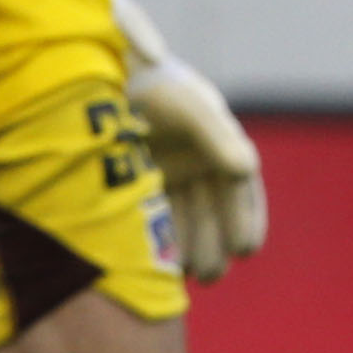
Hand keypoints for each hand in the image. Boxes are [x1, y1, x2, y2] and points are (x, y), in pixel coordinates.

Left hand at [128, 59, 268, 282]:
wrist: (105, 77)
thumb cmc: (155, 87)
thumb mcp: (190, 108)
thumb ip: (218, 136)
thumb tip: (247, 170)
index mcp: (219, 140)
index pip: (239, 188)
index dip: (245, 218)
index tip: (246, 249)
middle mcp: (198, 158)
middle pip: (214, 209)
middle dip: (217, 243)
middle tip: (212, 275)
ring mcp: (169, 170)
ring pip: (188, 217)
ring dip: (193, 246)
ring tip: (190, 274)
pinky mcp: (139, 179)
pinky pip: (158, 216)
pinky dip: (165, 239)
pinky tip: (164, 264)